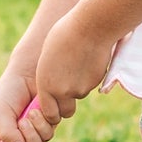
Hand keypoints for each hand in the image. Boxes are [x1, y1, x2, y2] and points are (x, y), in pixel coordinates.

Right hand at [0, 64, 58, 141]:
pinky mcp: (49, 127)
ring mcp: (34, 136)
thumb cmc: (10, 89)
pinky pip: (49, 135)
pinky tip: (38, 108)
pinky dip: (42, 123)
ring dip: (31, 135)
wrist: (32, 70)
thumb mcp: (0, 109)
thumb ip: (6, 131)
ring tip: (27, 116)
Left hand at [35, 3, 116, 123]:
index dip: (52, 111)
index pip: (49, 113)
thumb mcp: (47, 58)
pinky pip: (90, 86)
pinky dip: (88, 78)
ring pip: (79, 95)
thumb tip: (54, 88)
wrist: (90, 28)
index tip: (53, 105)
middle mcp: (63, 92)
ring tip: (76, 64)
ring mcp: (81, 89)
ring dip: (78, 87)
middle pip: (66, 112)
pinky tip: (86, 60)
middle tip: (67, 92)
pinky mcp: (95, 83)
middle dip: (66, 106)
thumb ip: (49, 77)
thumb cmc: (64, 35)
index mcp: (46, 85)